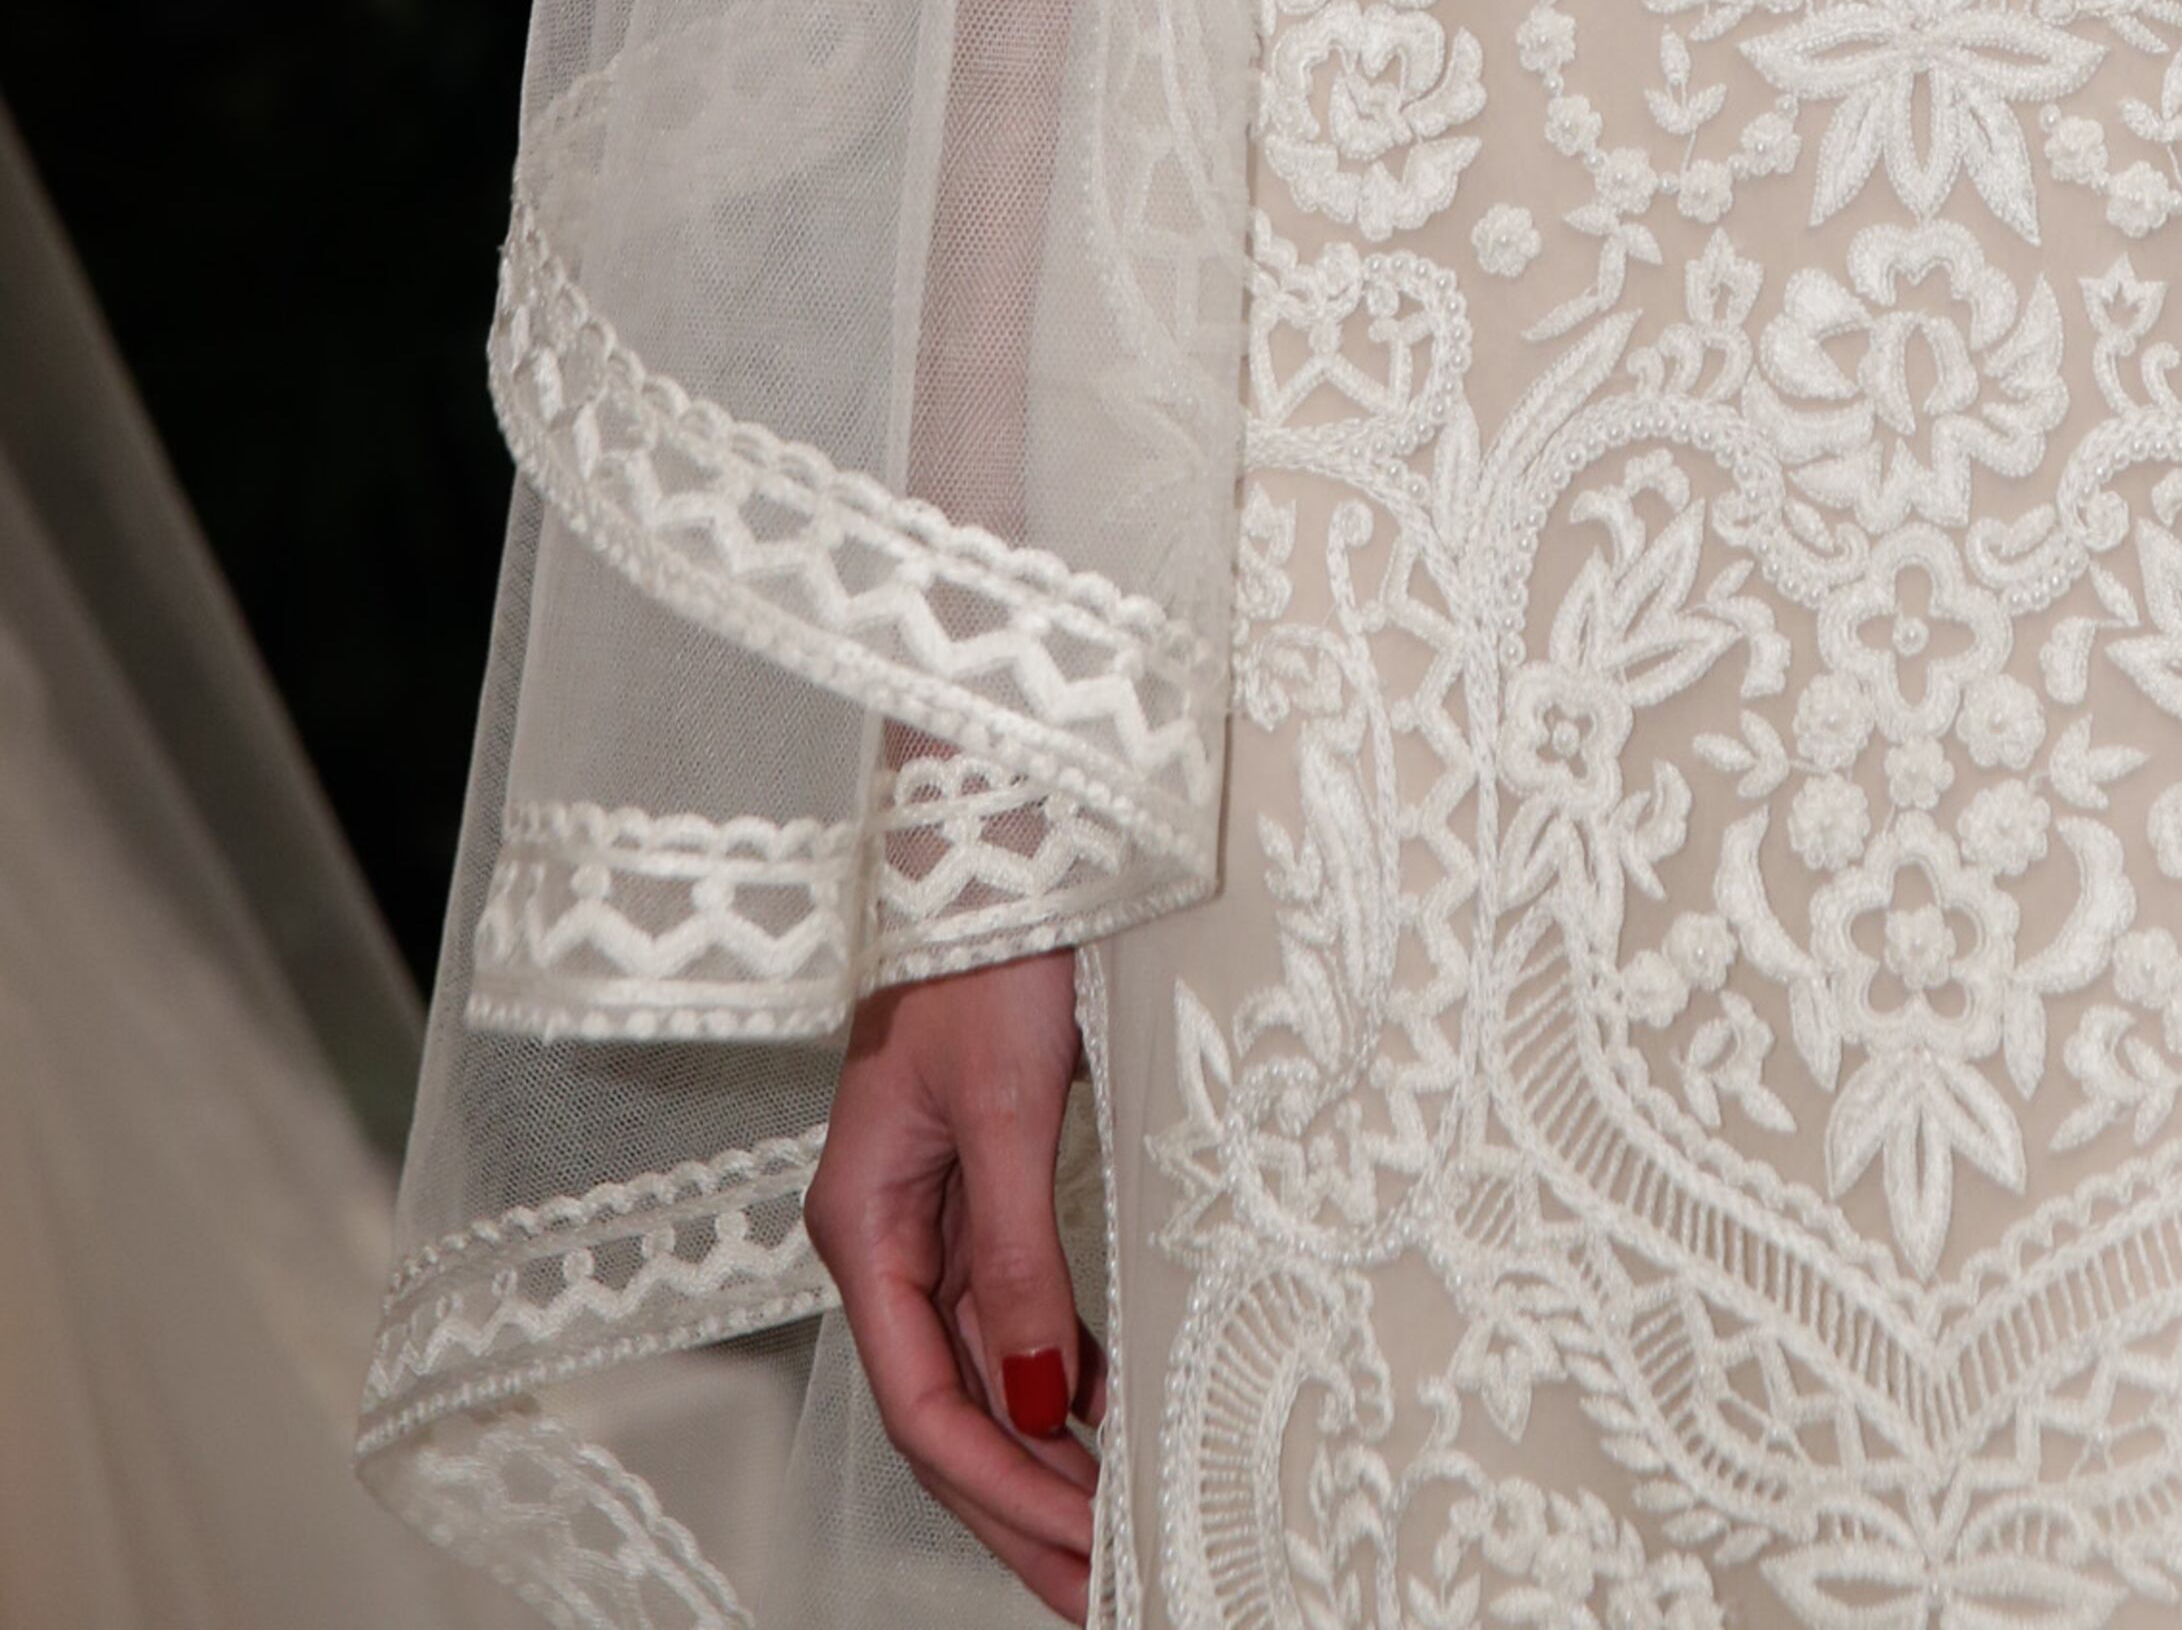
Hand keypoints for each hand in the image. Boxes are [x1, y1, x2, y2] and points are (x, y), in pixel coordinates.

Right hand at [803, 951, 1101, 1613]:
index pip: (919, 1402)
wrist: (994, 836)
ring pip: (976, 1371)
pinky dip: (1052, 1374)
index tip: (1082, 1545)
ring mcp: (930, 1208)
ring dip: (1037, 1459)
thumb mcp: (1008, 1105)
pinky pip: (1006, 1309)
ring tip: (1110, 1530)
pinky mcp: (981, 1177)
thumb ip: (1015, 1258)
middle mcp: (885, 1231)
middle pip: (943, 1409)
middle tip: (1101, 1586)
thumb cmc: (987, 944)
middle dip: (1016, 1510)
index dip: (999, 1488)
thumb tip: (1033, 1402)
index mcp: (863, 1223)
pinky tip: (1098, 1416)